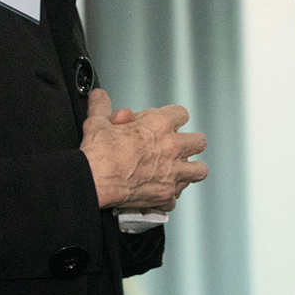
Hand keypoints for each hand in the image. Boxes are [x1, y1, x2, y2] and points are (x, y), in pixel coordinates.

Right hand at [79, 89, 207, 209]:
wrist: (94, 180)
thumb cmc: (99, 153)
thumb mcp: (98, 122)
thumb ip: (101, 107)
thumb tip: (99, 97)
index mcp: (159, 125)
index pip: (181, 114)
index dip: (173, 117)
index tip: (165, 122)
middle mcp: (171, 148)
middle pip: (198, 141)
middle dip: (190, 143)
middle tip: (178, 146)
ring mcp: (172, 173)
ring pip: (200, 170)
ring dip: (191, 170)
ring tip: (179, 170)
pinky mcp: (166, 194)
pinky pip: (176, 197)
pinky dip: (169, 196)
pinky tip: (160, 193)